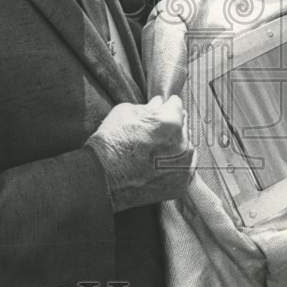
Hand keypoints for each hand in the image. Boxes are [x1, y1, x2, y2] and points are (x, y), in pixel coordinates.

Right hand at [85, 96, 194, 211]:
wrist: (101, 180)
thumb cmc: (111, 143)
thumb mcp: (125, 113)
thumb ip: (148, 107)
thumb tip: (158, 103)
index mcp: (172, 121)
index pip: (177, 105)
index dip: (166, 106)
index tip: (160, 111)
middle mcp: (183, 143)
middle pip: (183, 126)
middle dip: (171, 126)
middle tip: (153, 134)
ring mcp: (184, 165)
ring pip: (185, 147)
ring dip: (174, 146)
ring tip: (152, 153)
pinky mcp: (182, 183)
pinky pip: (183, 167)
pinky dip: (173, 165)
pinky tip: (156, 166)